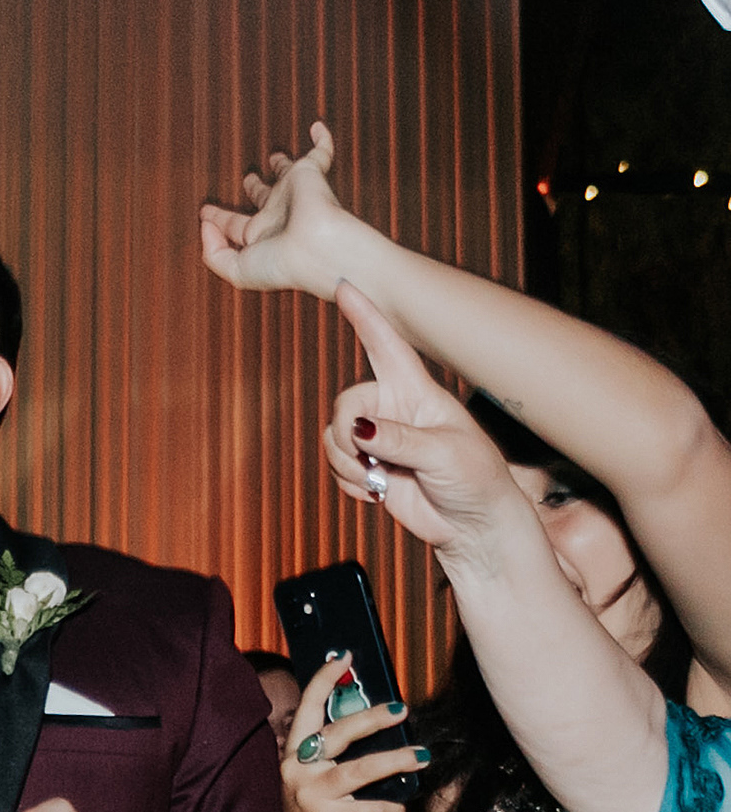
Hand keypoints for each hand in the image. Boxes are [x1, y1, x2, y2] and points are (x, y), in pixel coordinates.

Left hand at [199, 122, 350, 301]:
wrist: (318, 248)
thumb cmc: (282, 263)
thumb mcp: (237, 269)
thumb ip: (214, 252)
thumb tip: (206, 226)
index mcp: (262, 236)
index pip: (236, 226)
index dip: (219, 219)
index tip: (205, 213)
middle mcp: (279, 214)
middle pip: (263, 196)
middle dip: (254, 188)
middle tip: (247, 178)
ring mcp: (296, 193)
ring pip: (287, 173)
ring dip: (282, 165)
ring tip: (275, 156)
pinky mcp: (312, 173)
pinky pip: (321, 151)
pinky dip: (322, 139)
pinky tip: (317, 127)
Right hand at [279, 657, 424, 811]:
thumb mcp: (318, 780)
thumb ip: (335, 754)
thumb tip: (378, 720)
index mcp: (294, 755)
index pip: (307, 709)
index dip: (323, 680)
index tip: (346, 657)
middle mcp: (297, 771)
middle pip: (338, 734)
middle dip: (372, 718)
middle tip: (402, 710)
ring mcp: (310, 796)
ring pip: (361, 769)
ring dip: (396, 760)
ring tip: (421, 756)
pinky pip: (371, 809)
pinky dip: (393, 808)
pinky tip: (402, 808)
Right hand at [323, 283, 530, 565]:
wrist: (475, 528)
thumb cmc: (477, 480)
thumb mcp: (445, 453)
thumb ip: (400, 439)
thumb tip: (358, 429)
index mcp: (418, 392)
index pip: (386, 345)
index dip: (365, 314)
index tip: (344, 284)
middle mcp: (394, 409)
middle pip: (344, 402)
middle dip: (346, 434)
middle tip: (370, 458)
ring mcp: (380, 440)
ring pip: (333, 437)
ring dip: (346, 464)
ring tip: (378, 482)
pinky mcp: (369, 469)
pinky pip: (335, 467)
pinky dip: (348, 484)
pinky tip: (374, 494)